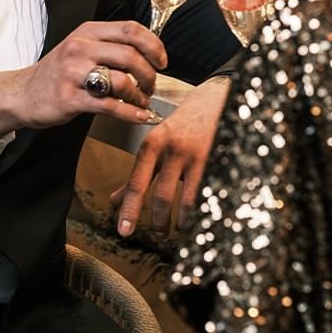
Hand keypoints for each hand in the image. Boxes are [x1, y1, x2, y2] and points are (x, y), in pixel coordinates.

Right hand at [0, 21, 166, 136]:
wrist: (22, 94)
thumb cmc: (57, 73)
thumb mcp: (80, 49)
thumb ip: (109, 47)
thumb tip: (148, 55)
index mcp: (87, 32)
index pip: (131, 30)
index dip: (153, 45)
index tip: (162, 61)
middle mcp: (80, 48)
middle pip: (130, 55)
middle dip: (149, 74)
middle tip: (151, 86)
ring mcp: (73, 73)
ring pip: (122, 80)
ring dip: (140, 95)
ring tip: (141, 102)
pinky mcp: (70, 98)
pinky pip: (110, 106)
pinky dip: (131, 113)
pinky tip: (139, 116)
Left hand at [113, 77, 229, 236]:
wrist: (215, 100)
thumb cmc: (182, 124)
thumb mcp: (155, 143)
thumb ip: (138, 173)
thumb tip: (115, 200)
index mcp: (152, 144)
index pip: (137, 183)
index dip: (129, 209)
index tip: (124, 231)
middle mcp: (172, 149)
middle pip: (161, 195)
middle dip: (158, 221)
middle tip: (157, 232)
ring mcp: (196, 155)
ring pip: (186, 200)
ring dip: (180, 221)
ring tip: (178, 229)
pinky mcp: (216, 160)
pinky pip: (206, 193)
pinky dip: (200, 211)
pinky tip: (198, 218)